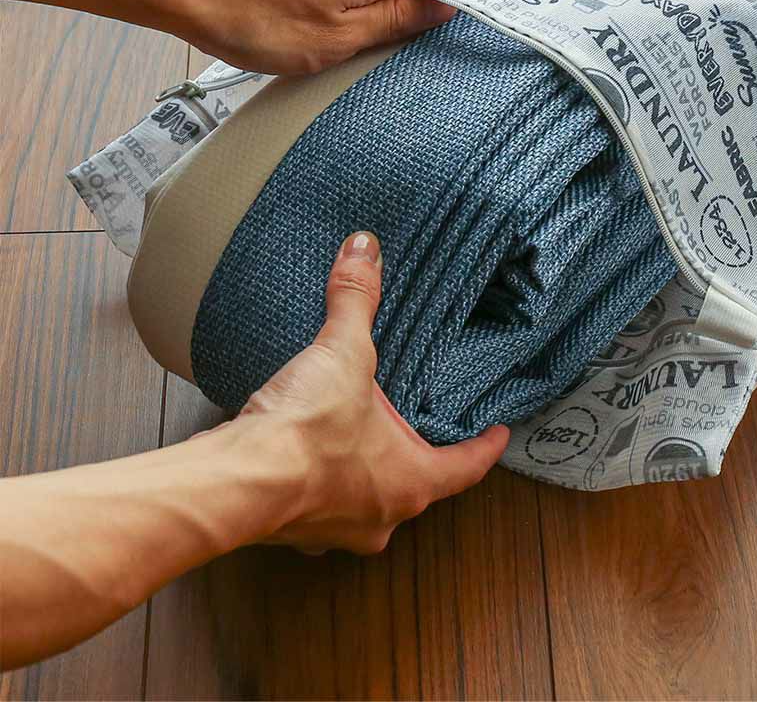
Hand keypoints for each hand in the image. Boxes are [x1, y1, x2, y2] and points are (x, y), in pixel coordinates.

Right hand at [232, 231, 508, 554]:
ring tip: (355, 429)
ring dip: (360, 468)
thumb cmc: (307, 434)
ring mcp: (332, 530)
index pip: (466, 468)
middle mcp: (378, 517)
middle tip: (414, 425)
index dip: (485, 447)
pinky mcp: (291, 528)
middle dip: (412, 455)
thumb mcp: (343, 354)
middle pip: (412, 485)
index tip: (499, 434)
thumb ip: (356, 300)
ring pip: (362, 498)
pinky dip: (315, 475)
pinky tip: (303, 447)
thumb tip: (365, 249)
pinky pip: (315, 501)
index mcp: (411, 483)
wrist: (234, 481)